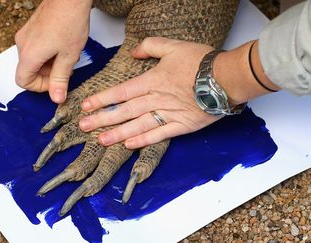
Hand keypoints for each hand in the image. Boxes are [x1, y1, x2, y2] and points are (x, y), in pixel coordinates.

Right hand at [15, 0, 91, 102]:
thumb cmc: (70, 22)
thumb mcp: (68, 57)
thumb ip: (60, 79)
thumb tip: (56, 98)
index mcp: (29, 54)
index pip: (23, 81)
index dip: (40, 87)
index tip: (56, 84)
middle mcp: (22, 44)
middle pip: (28, 70)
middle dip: (48, 75)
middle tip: (66, 70)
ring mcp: (26, 35)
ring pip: (33, 59)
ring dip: (49, 64)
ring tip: (67, 56)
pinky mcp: (31, 28)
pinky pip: (36, 48)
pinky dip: (48, 53)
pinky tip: (64, 46)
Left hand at [78, 37, 220, 148]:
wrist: (226, 77)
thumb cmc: (202, 61)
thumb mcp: (173, 46)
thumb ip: (150, 46)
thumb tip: (133, 51)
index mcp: (153, 80)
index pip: (121, 92)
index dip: (102, 99)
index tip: (86, 106)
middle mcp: (157, 99)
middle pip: (125, 111)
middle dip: (102, 119)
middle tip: (83, 127)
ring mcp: (169, 114)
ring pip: (138, 125)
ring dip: (118, 133)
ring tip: (101, 140)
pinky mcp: (182, 125)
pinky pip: (159, 135)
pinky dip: (144, 141)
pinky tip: (129, 145)